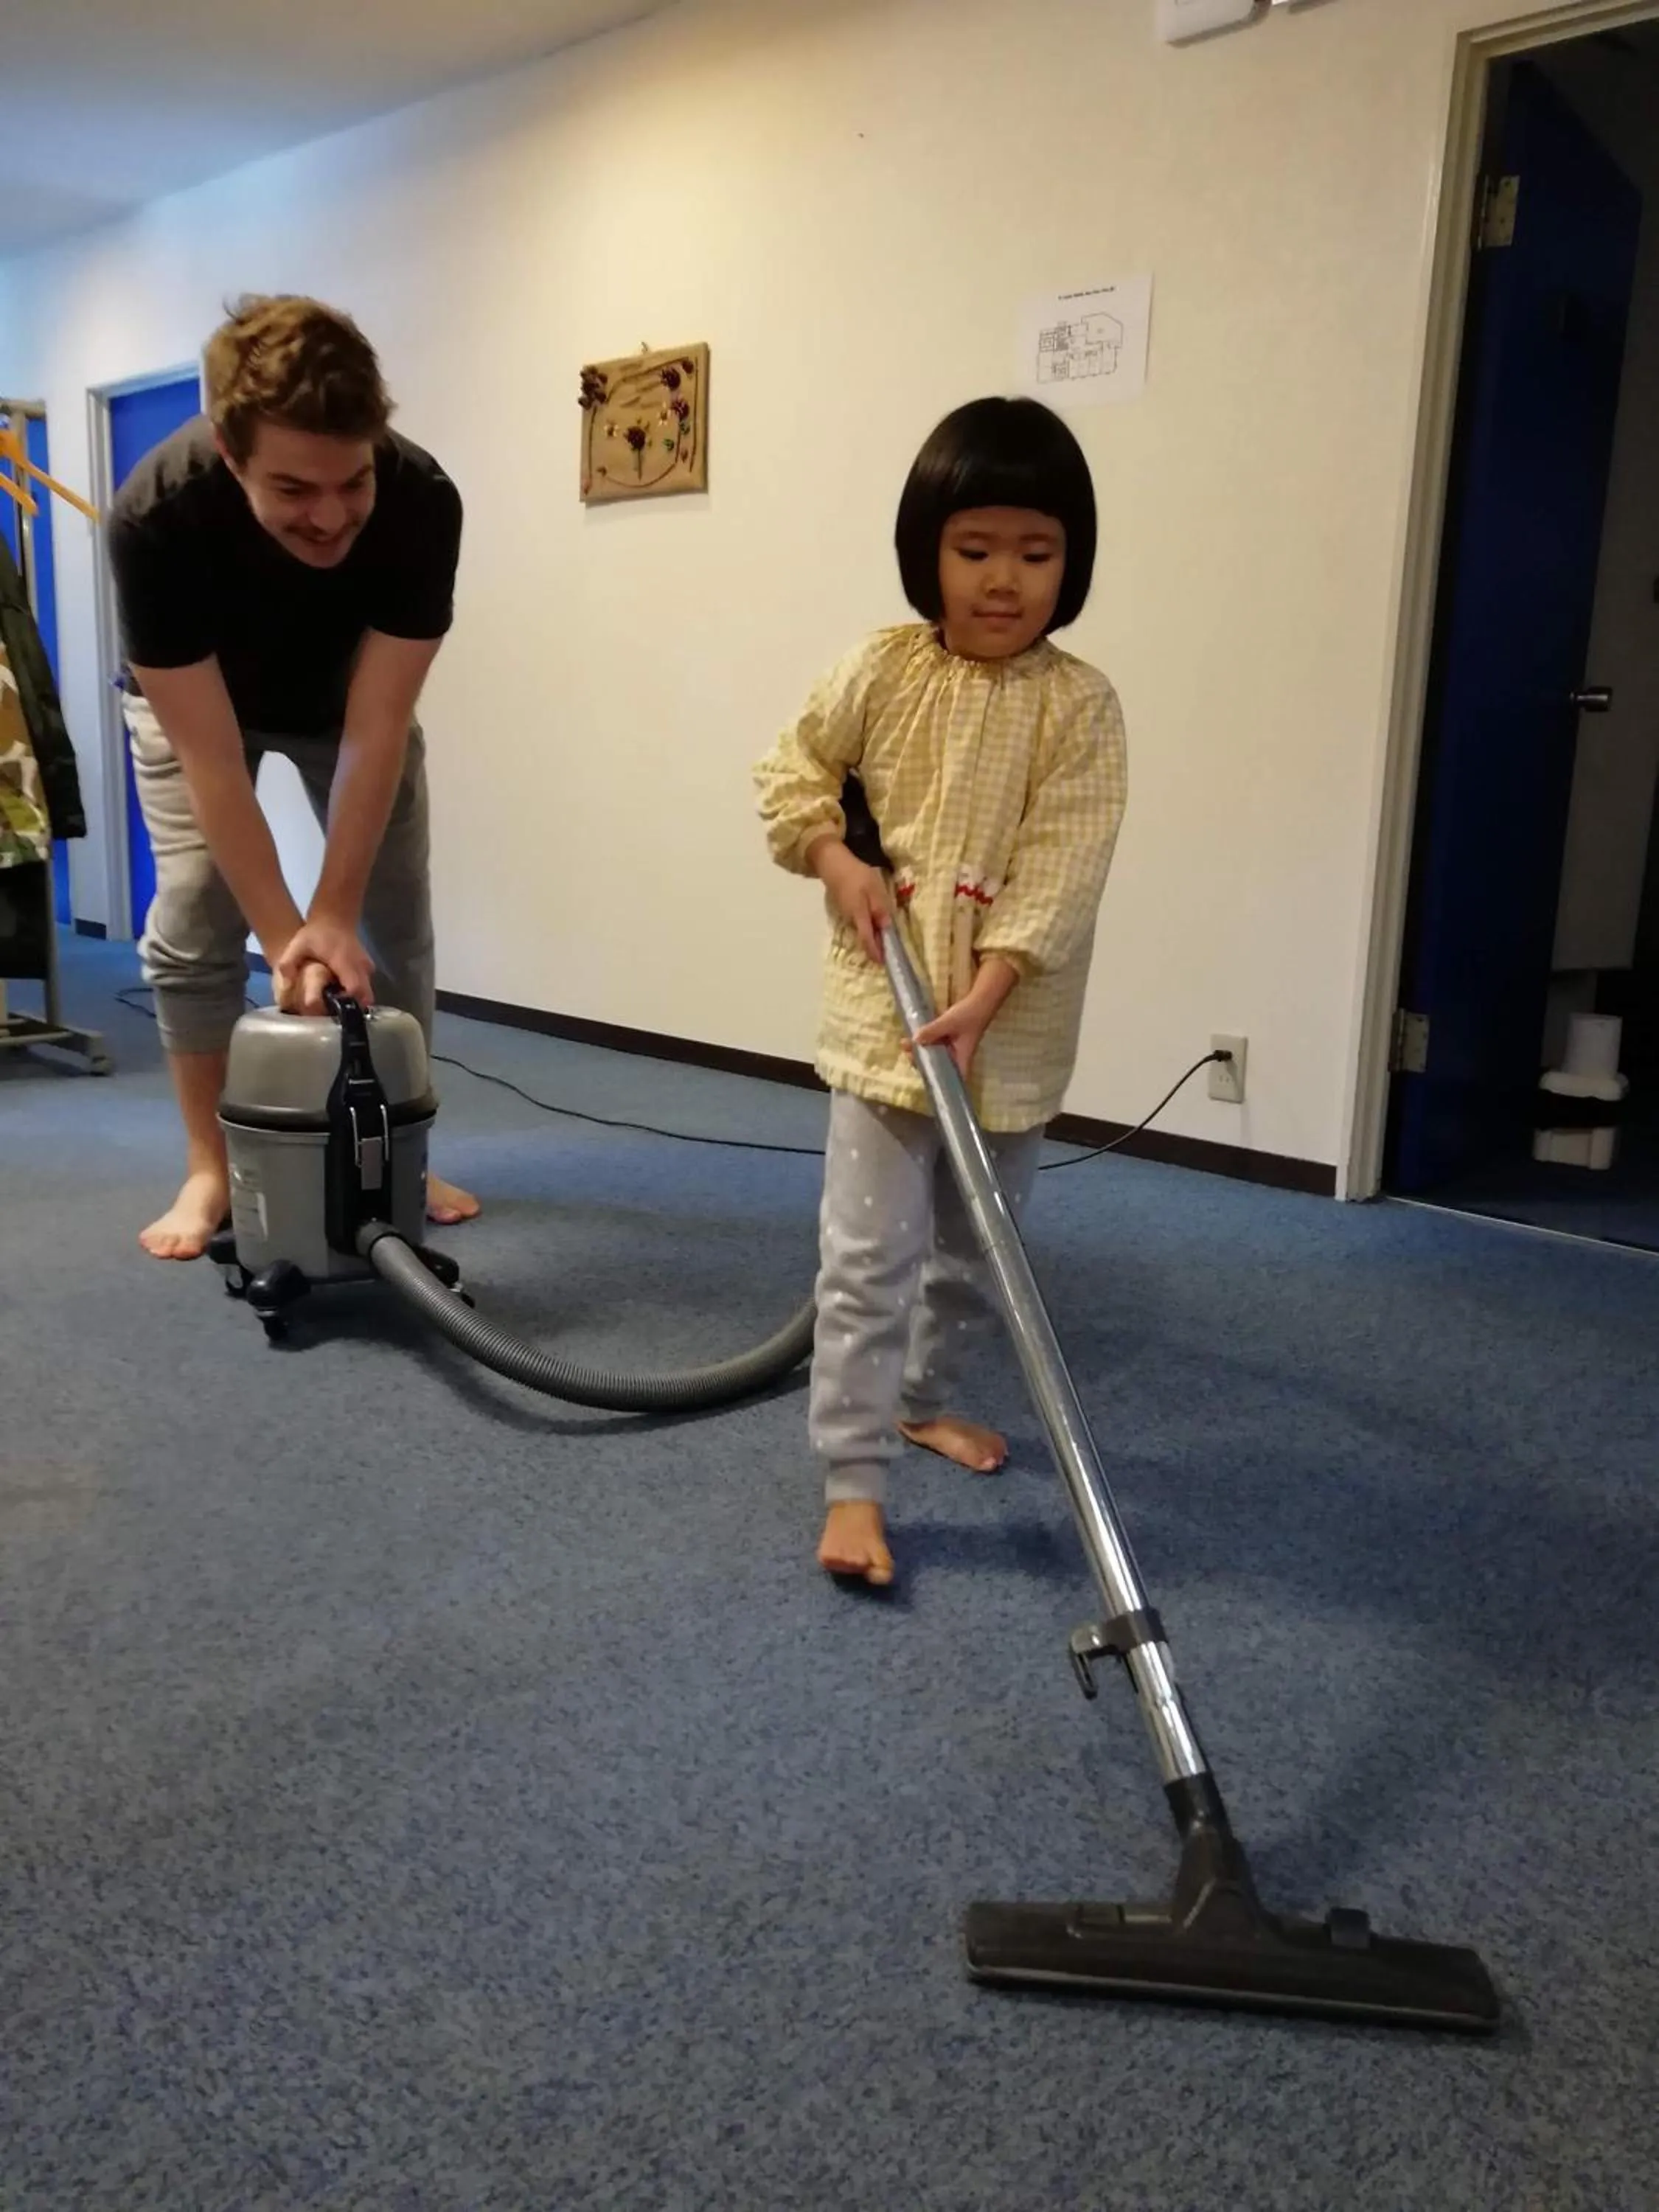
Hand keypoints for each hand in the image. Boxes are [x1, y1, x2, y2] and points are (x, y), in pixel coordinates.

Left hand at [272, 918, 375, 1013]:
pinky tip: (342, 992)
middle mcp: (360, 966)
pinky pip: (366, 987)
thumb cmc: (316, 933)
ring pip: (367, 993)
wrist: (335, 918)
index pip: (354, 988)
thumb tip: (284, 986)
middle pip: (365, 996)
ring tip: (337, 1004)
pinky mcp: (368, 968)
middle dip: (352, 1007)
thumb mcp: (297, 945)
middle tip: (335, 1013)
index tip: (333, 1009)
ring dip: (355, 1001)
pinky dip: (358, 993)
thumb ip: (288, 964)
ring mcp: (367, 967)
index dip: (347, 1002)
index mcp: (343, 961)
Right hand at [811, 839, 890, 963]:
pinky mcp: (844, 907)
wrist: (832, 863)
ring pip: (861, 929)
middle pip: (864, 937)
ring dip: (872, 934)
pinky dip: (867, 924)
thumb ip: (880, 909)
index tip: (883, 962)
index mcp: (859, 916)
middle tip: (888, 950)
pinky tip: (873, 919)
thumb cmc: (856, 874)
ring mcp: (845, 913)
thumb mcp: (874, 889)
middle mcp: (850, 919)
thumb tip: (887, 928)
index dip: (875, 952)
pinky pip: (858, 920)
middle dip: (875, 945)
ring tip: (884, 937)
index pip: (867, 940)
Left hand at [909, 993, 995, 1078]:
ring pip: (934, 1054)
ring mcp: (952, 1047)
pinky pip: (935, 1043)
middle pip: (938, 1066)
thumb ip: (932, 1031)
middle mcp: (956, 1056)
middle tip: (908, 1052)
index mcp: (961, 1058)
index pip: (951, 1078)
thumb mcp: (949, 1022)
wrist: (980, 1000)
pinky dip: (925, 1041)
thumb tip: (914, 1040)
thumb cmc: (970, 1014)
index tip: (921, 1072)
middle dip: (921, 1061)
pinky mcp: (948, 1038)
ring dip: (921, 1050)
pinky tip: (913, 1036)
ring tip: (905, 1043)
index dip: (938, 1081)